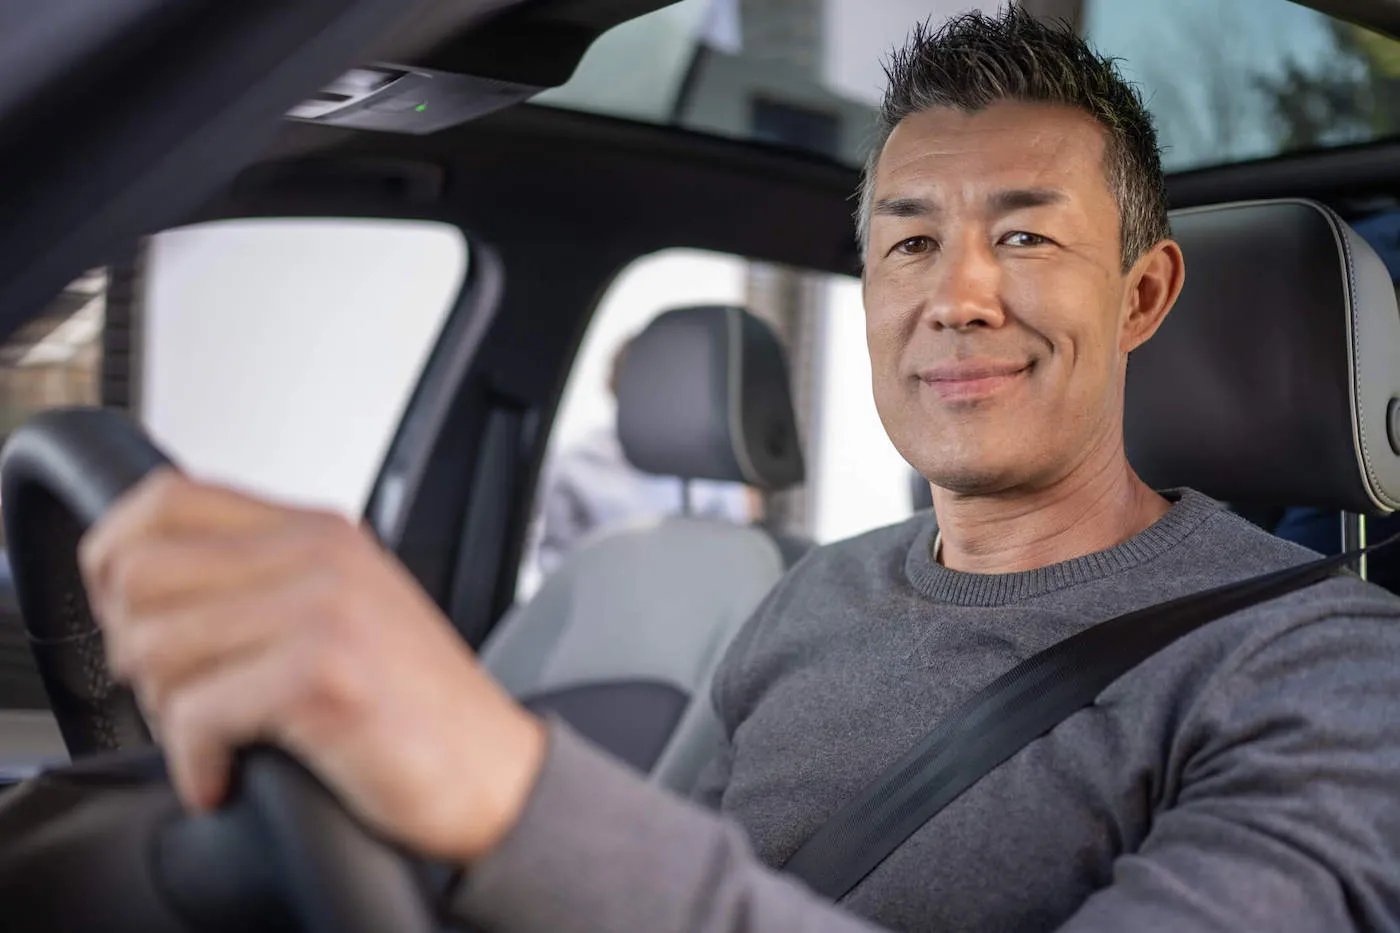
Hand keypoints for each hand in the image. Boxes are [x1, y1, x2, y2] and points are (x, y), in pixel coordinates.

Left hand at [78, 468, 546, 862]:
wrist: (494, 772)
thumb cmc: (416, 706)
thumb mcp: (343, 609)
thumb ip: (261, 579)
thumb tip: (140, 587)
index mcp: (318, 530)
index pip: (164, 498)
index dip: (115, 557)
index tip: (128, 614)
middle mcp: (319, 556)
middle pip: (140, 574)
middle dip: (137, 649)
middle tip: (183, 692)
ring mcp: (323, 610)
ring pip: (155, 646)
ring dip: (169, 711)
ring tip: (220, 734)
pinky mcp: (322, 676)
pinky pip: (195, 715)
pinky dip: (197, 764)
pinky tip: (229, 775)